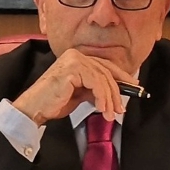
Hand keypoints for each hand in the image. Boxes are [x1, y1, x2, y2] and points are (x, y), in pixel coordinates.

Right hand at [13, 49, 135, 124]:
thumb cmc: (54, 102)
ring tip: (110, 114)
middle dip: (117, 92)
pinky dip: (102, 97)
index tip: (134, 87)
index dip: (121, 77)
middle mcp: (76, 55)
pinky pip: (96, 83)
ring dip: (109, 98)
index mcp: (77, 57)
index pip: (104, 65)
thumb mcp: (80, 94)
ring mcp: (74, 60)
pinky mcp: (73, 68)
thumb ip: (94, 89)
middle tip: (120, 109)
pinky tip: (102, 109)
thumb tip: (113, 94)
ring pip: (103, 78)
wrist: (35, 108)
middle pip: (106, 72)